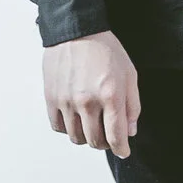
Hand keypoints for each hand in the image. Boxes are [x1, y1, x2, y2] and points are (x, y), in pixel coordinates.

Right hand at [44, 29, 139, 157]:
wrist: (76, 32)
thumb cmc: (106, 50)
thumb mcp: (130, 74)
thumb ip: (132, 106)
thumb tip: (130, 131)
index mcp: (110, 95)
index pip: (116, 136)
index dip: (121, 149)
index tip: (123, 151)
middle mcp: (87, 102)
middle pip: (95, 141)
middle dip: (106, 143)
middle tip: (109, 136)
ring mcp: (66, 101)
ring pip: (76, 138)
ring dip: (87, 138)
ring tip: (93, 126)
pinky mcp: (51, 98)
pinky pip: (58, 127)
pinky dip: (69, 129)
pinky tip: (76, 120)